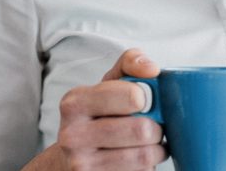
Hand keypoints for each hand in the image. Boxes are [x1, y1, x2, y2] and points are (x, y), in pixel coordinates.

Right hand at [27, 48, 166, 170]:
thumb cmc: (96, 117)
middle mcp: (73, 135)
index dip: (148, 99)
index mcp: (75, 102)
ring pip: (144, 156)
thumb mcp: (107, 85)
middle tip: (152, 127)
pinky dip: (146, 167)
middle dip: (156, 128)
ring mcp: (82, 164)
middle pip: (141, 130)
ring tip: (149, 144)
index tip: (144, 102)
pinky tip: (137, 160)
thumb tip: (152, 69)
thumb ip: (129, 64)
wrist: (69, 160)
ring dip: (156, 150)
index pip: (132, 96)